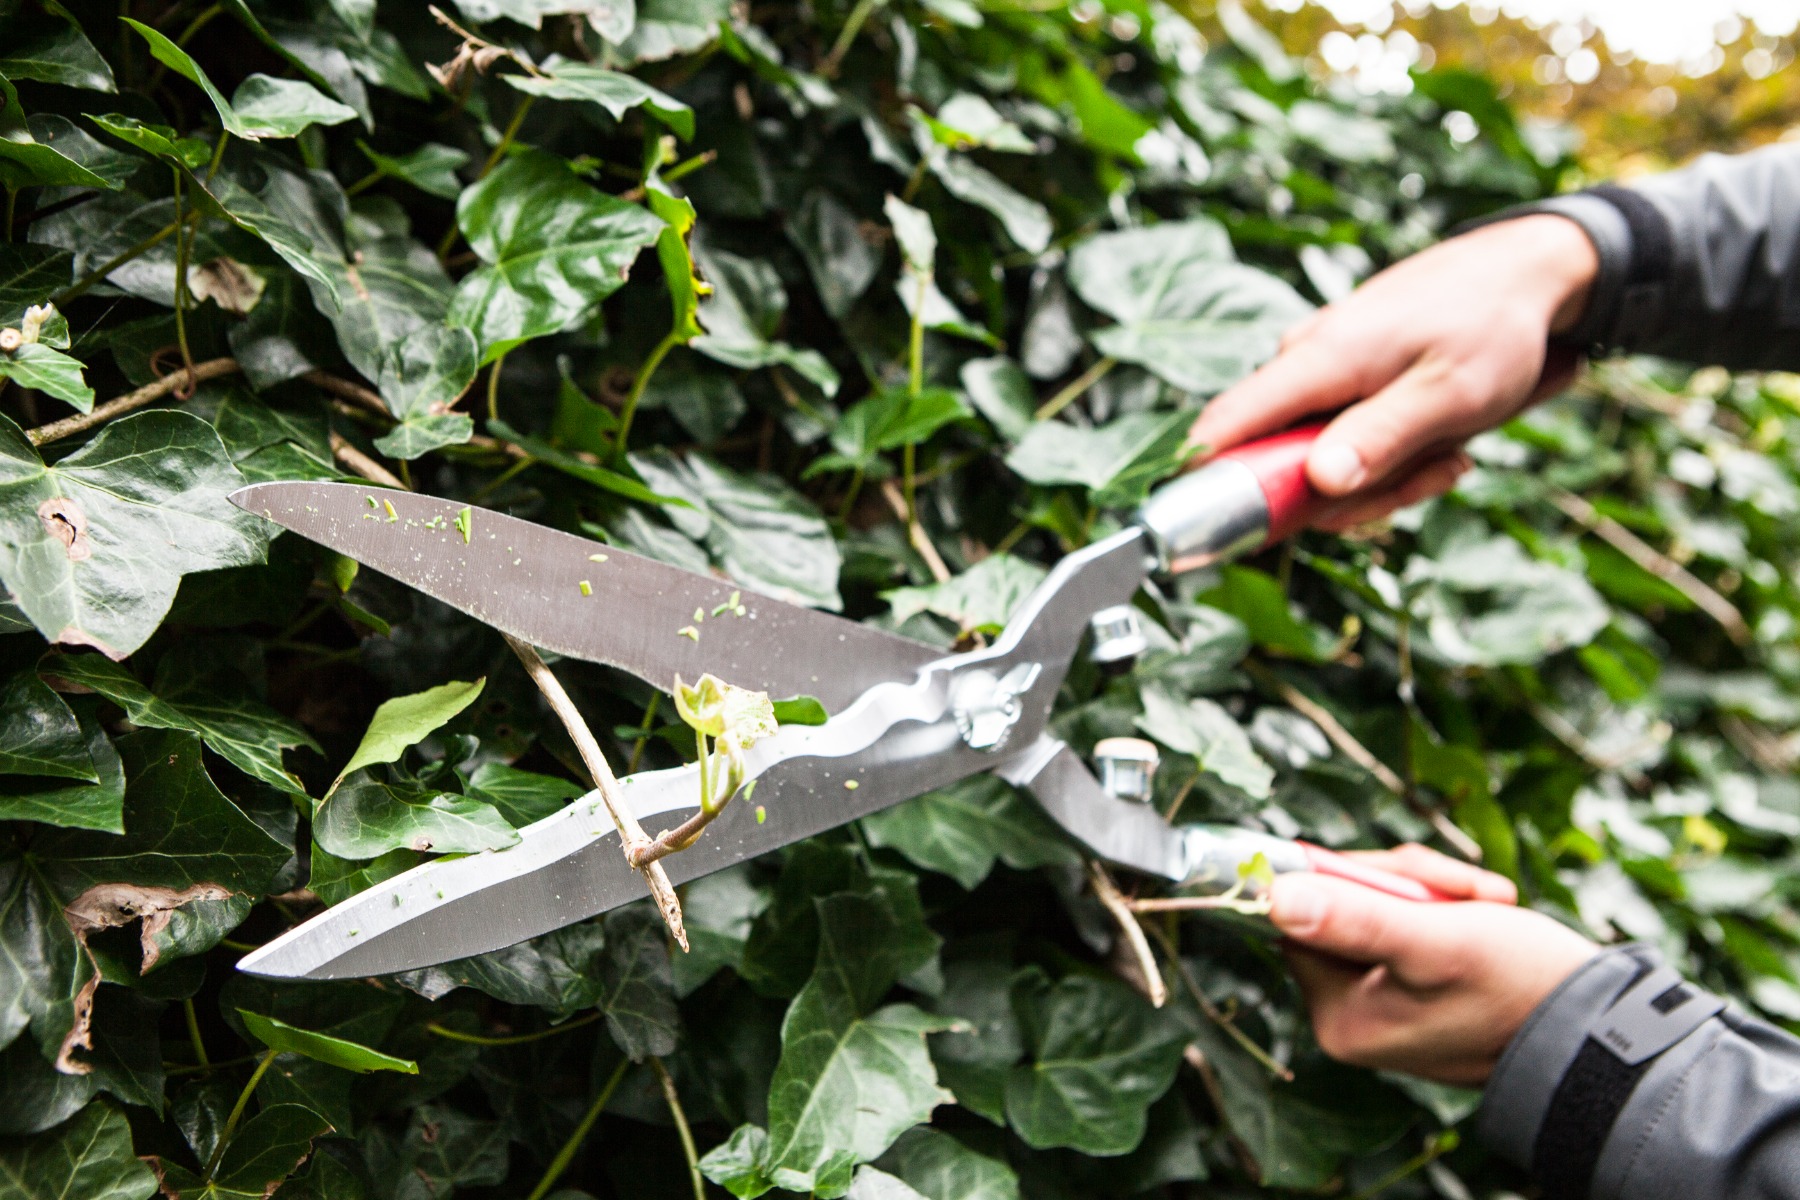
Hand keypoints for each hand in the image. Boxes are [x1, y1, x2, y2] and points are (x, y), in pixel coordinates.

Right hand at [1192, 215, 1599, 530]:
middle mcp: (1303, 363)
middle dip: (1350, 494)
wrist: (1528, 270)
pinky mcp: (1343, 378)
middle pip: (1279, 465)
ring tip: (1448, 453)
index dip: (1211, 487)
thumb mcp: (1450, 394)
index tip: (1244, 535)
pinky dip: (1392, 455)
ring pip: (1320, 461)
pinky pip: (1345, 441)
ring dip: (1385, 477)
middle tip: (1430, 476)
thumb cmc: (1494, 325)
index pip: (1223, 426)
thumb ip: (1382, 438)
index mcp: (1316, 360)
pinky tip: (1441, 441)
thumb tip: (1319, 481)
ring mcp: (1322, 370)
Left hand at [1270, 844, 1596, 1085]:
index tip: (1404, 876)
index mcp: (1339, 1018)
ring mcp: (1383, 1006)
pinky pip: (1409, 924)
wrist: (1600, 1026)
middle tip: (1464, 890)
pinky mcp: (1416, 990)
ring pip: (1380, 906)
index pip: (1303, 916)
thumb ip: (1355, 918)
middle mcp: (1351, 1018)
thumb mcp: (1435, 941)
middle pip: (1342, 906)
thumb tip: (1272, 896)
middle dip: (1404, 883)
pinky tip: (1488, 912)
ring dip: (1433, 889)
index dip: (1349, 879)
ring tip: (1486, 902)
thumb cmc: (1520, 985)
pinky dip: (1447, 908)